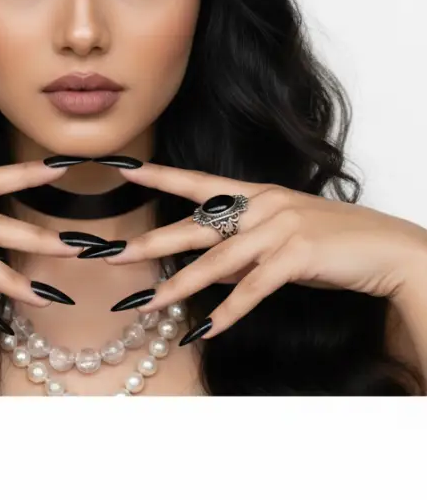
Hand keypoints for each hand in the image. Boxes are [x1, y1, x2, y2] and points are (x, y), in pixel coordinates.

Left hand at [106, 162, 426, 339]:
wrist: (386, 249)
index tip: (124, 170)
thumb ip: (245, 245)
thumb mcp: (283, 235)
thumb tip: (209, 265)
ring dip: (180, 287)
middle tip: (112, 255)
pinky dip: (228, 312)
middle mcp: (262, 205)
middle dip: (150, 243)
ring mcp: (279, 228)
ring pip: (217, 262)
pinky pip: (253, 289)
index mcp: (256, 194)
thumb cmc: (334, 243)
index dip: (160, 175)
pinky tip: (206, 329)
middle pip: (195, 226)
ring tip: (148, 306)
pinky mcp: (296, 256)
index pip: (197, 183)